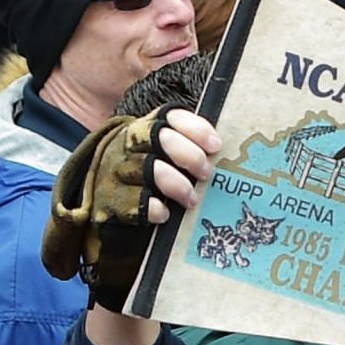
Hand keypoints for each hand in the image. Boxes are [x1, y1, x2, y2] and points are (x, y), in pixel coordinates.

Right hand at [75, 109, 220, 344]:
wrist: (108, 227)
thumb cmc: (152, 191)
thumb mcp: (168, 168)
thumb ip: (189, 156)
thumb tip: (236, 158)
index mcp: (147, 132)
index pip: (170, 117)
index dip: (194, 127)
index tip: (217, 145)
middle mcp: (128, 147)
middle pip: (157, 136)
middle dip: (187, 153)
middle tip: (207, 173)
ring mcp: (115, 172)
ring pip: (147, 167)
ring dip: (175, 184)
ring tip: (191, 200)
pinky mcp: (108, 201)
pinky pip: (132, 202)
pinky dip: (152, 209)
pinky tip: (165, 216)